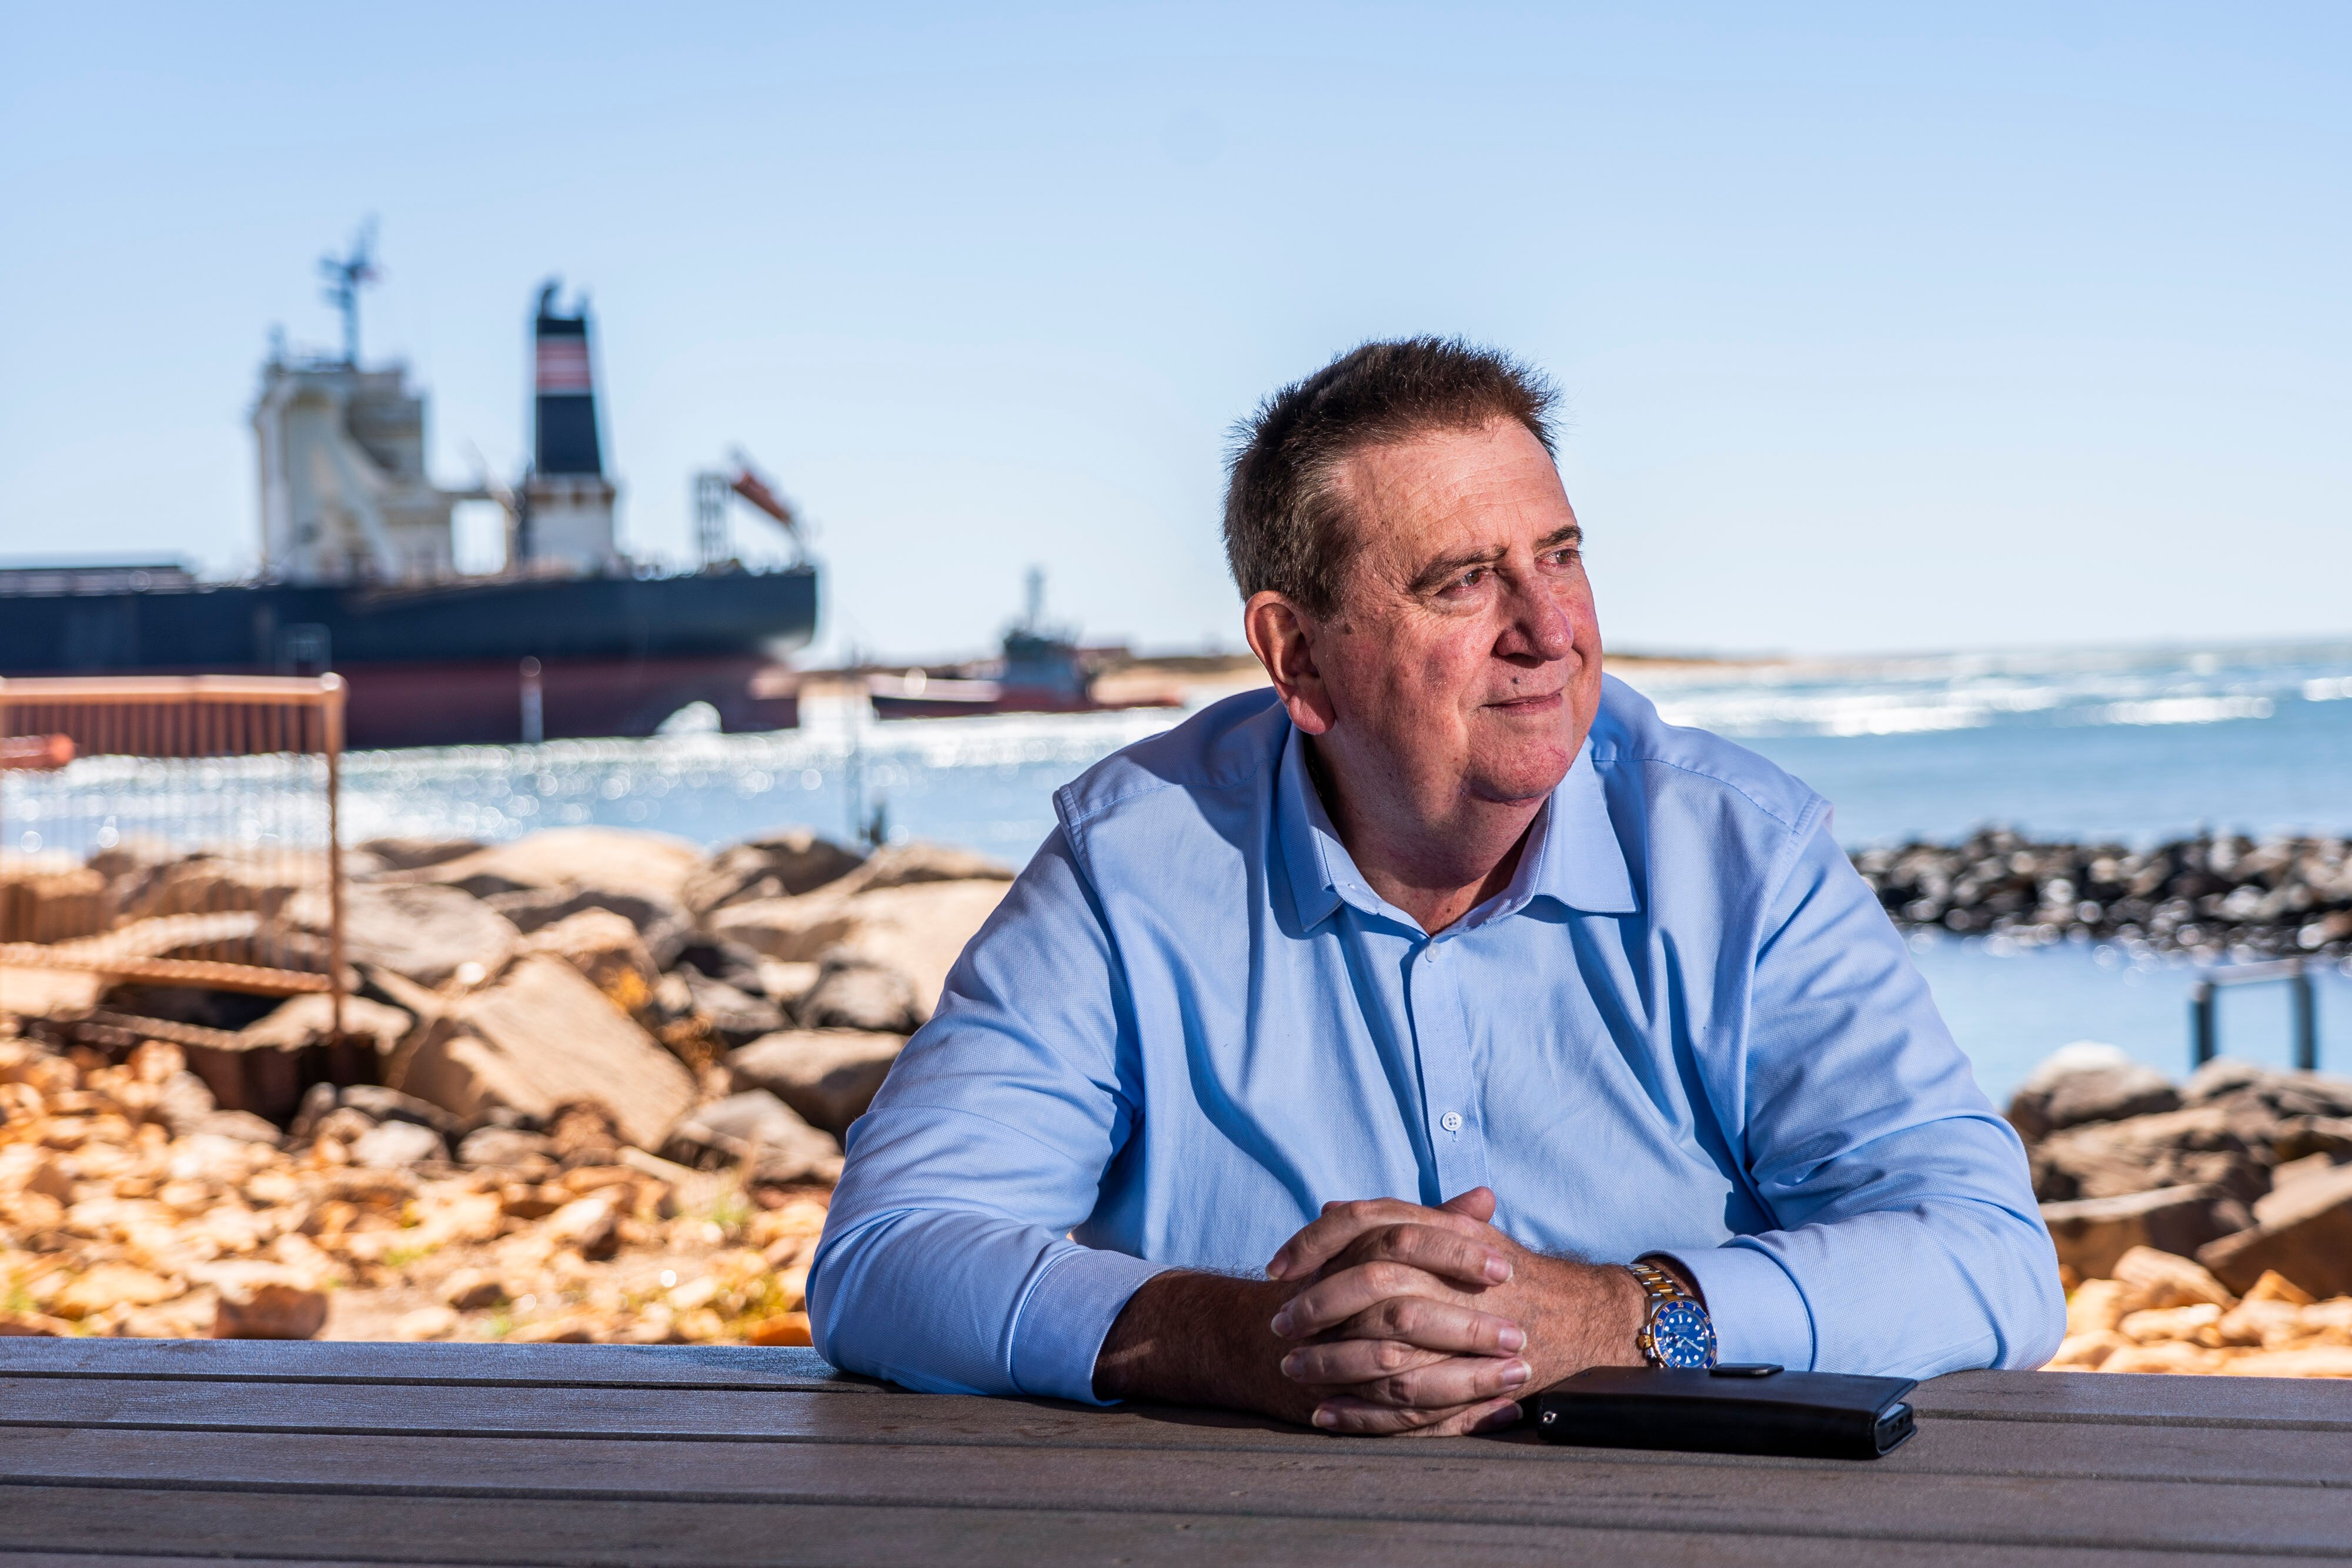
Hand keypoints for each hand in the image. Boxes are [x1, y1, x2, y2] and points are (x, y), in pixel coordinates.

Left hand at [1265, 1187, 1648, 1434]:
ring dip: (1331, 1362)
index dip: (1316, 1242)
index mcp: (1447, 1233)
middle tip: (1277, 1323)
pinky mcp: (1473, 1382)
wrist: (1580, 1315)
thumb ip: (1396, 1219)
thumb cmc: (1507, 1271)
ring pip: (1385, 1348)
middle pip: (1372, 1285)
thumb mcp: (1456, 1231)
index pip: (1370, 1223)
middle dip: (1317, 1306)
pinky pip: (1408, 1403)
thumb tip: (1329, 1209)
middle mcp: (1457, 1277)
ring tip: (1292, 1370)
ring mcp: (1468, 1333)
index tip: (1278, 1267)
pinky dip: (1362, 1413)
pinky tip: (1326, 1414)